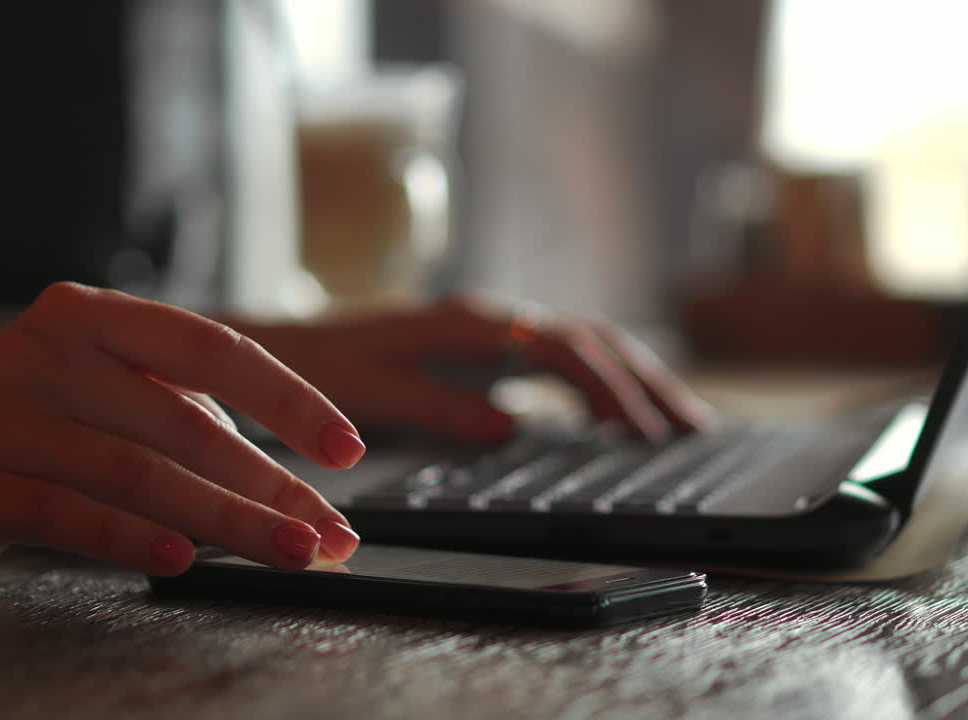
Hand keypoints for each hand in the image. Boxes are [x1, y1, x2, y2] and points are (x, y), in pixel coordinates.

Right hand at [0, 283, 363, 575]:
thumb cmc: (42, 420)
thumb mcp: (113, 394)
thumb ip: (191, 423)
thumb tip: (295, 497)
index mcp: (97, 316)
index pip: (214, 348)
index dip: (289, 398)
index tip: (347, 448)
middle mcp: (52, 351)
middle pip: (185, 422)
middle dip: (271, 484)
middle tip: (329, 531)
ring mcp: (8, 412)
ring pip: (138, 470)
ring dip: (226, 518)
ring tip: (289, 550)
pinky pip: (68, 511)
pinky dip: (132, 536)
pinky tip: (184, 557)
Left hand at [245, 297, 713, 443]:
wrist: (277, 348)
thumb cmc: (314, 368)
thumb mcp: (369, 391)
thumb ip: (437, 406)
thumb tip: (511, 424)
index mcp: (466, 323)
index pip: (561, 349)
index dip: (608, 390)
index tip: (639, 434)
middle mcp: (487, 318)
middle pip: (590, 339)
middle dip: (645, 382)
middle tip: (690, 430)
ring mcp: (490, 330)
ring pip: (584, 343)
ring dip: (634, 377)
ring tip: (681, 420)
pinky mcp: (486, 349)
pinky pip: (560, 357)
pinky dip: (602, 382)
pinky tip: (621, 412)